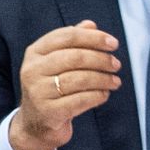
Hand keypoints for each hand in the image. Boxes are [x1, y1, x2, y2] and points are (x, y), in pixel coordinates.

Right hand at [8, 20, 121, 149]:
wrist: (35, 124)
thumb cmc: (52, 86)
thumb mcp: (57, 61)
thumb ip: (73, 41)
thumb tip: (90, 25)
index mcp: (35, 52)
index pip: (67, 36)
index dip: (93, 38)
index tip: (113, 43)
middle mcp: (32, 70)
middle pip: (75, 57)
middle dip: (101, 59)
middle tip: (116, 64)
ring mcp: (38, 92)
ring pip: (80, 79)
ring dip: (103, 79)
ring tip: (115, 81)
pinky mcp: (48, 112)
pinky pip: (80, 100)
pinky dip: (98, 95)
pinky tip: (104, 94)